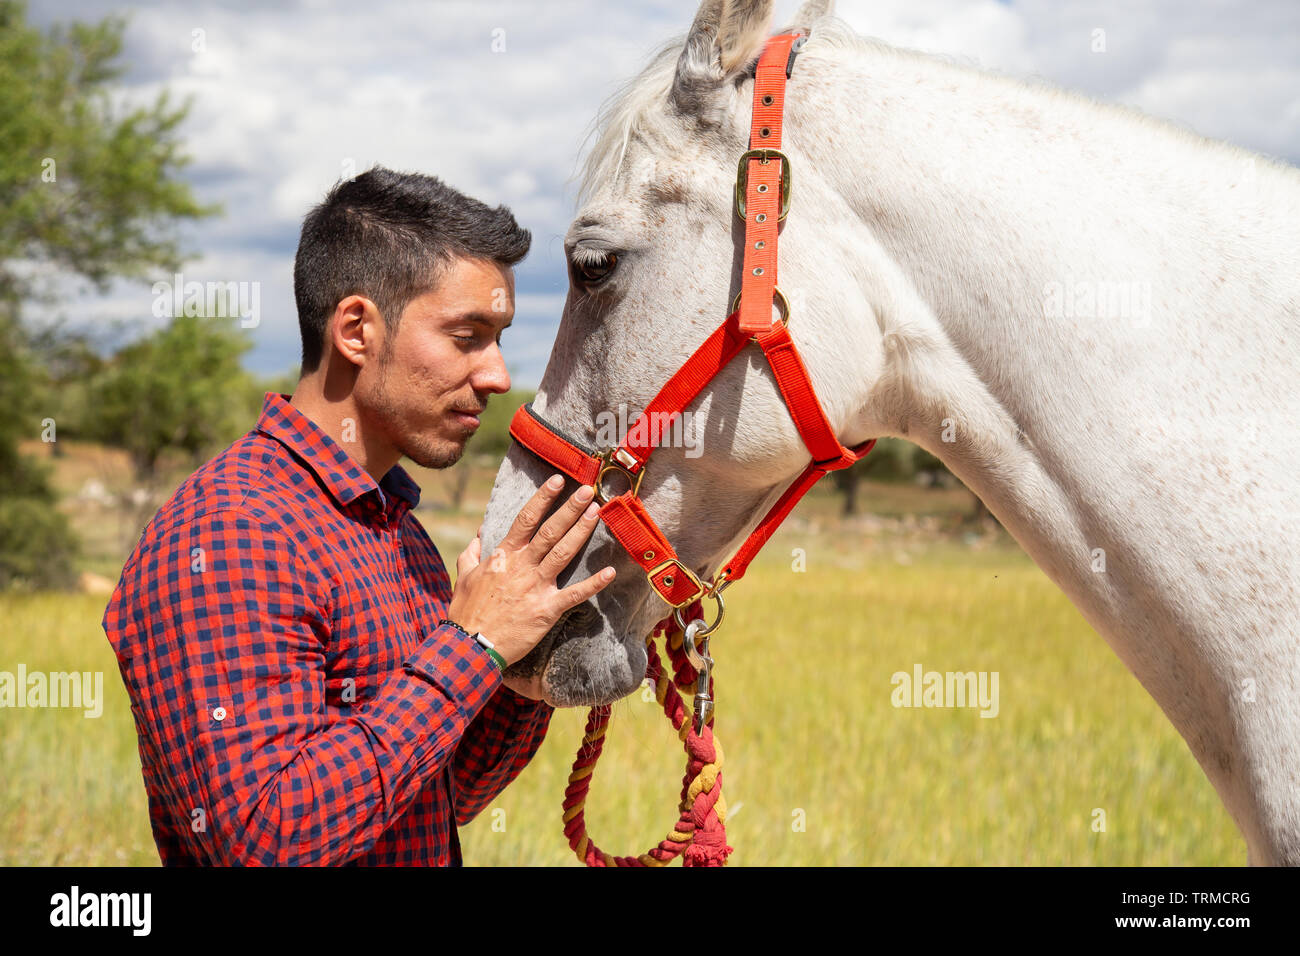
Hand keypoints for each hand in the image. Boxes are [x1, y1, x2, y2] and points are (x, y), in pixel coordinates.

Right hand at [446, 474, 614, 668]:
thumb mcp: (464, 578)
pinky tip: (610, 571)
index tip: (558, 480)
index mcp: (503, 556)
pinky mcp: (547, 610)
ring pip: (563, 553)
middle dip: (570, 509)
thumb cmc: (466, 613)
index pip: (526, 519)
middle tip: (588, 490)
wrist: (470, 646)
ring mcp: (536, 586)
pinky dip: (594, 584)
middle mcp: (522, 566)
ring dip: (581, 532)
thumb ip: (472, 554)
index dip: (543, 498)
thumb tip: (479, 535)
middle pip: (550, 531)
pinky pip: (575, 594)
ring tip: (597, 513)